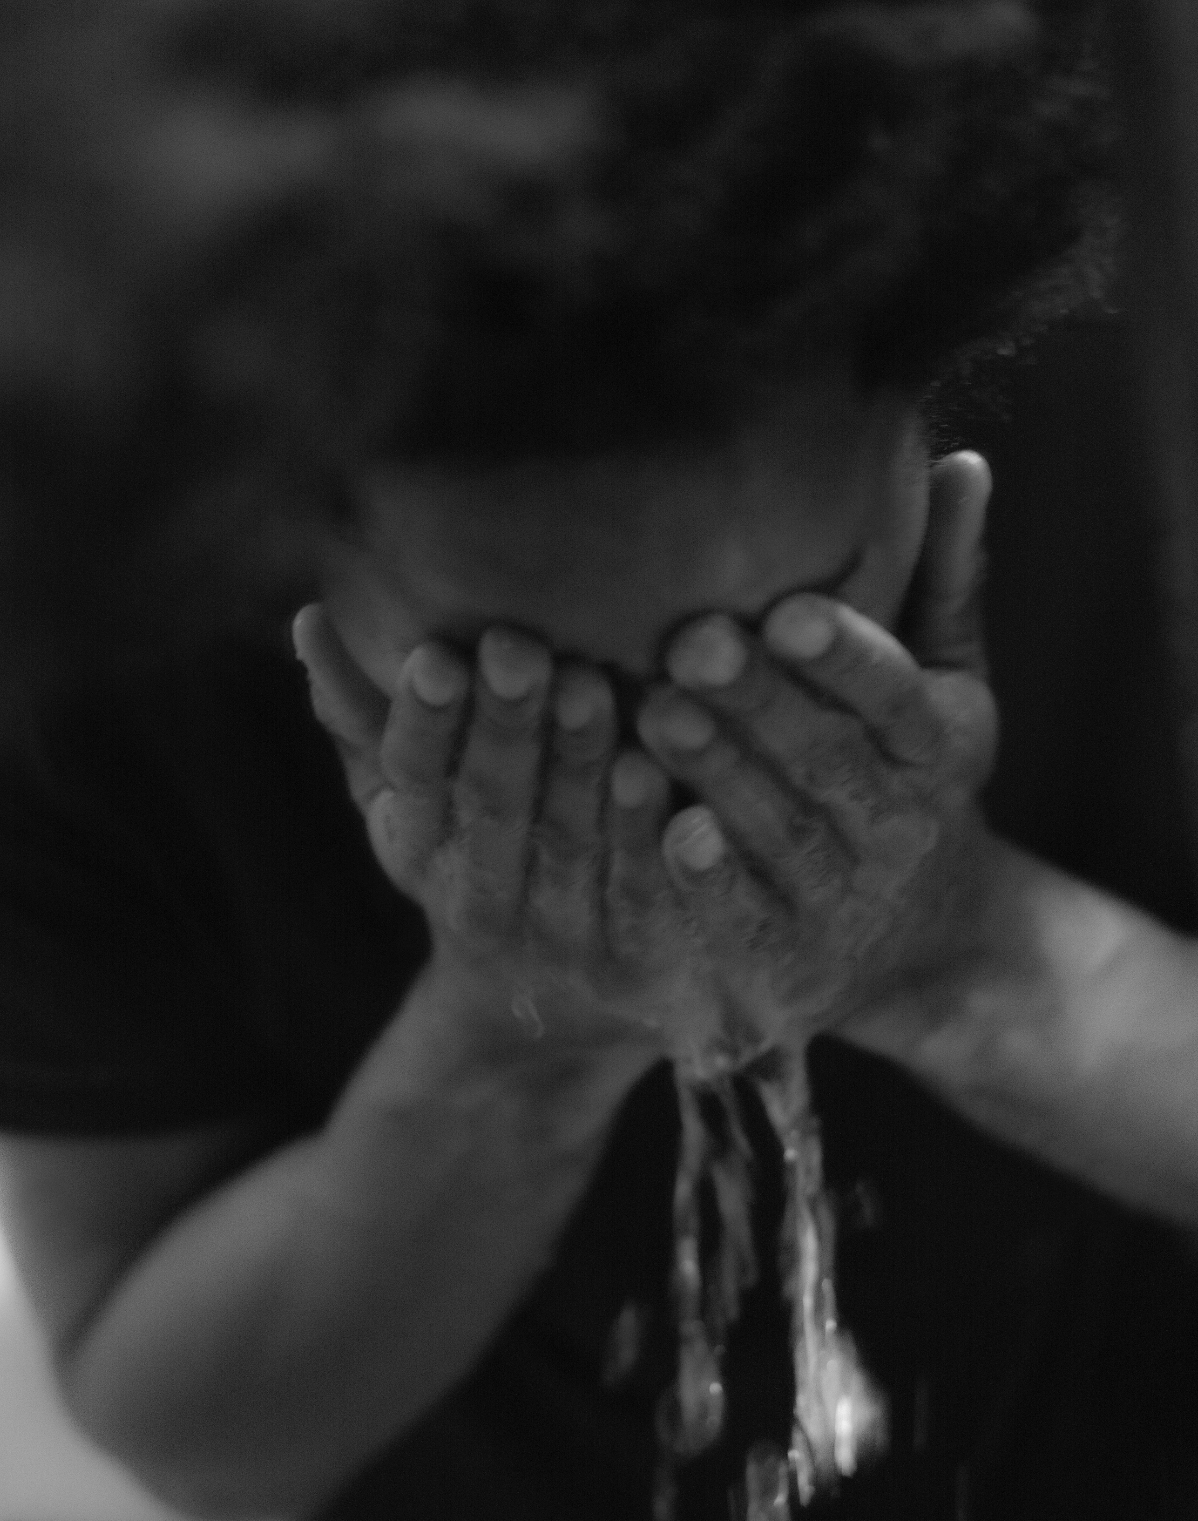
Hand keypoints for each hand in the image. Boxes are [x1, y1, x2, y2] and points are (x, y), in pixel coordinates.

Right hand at [292, 608, 717, 1048]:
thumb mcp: (406, 803)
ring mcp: (558, 938)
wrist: (545, 1015)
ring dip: (577, 769)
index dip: (424, 724)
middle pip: (492, 806)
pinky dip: (650, 840)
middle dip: (504, 727)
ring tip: (591, 688)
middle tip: (519, 650)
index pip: (414, 781)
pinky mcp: (633, 965)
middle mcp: (481, 900)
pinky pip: (642, 899)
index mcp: (418, 849)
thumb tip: (308, 618)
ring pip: (567, 845)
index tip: (435, 657)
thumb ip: (362, 717)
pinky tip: (662, 775)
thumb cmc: (472, 861)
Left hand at [633, 451, 997, 1048]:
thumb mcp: (947, 689)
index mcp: (938, 746)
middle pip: (827, 759)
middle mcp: (899, 824)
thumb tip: (962, 464)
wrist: (930, 948)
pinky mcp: (792, 959)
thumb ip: (944, 585)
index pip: (897, 694)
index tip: (788, 610)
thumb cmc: (909, 779)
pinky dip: (711, 884)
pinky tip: (669, 832)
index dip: (846, 657)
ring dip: (721, 774)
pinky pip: (748, 920)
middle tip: (690, 643)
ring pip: (781, 833)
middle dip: (760, 702)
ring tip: (654, 714)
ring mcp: (845, 897)